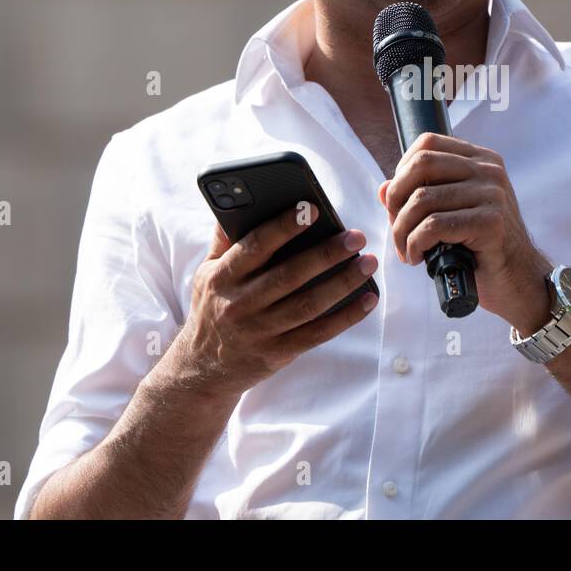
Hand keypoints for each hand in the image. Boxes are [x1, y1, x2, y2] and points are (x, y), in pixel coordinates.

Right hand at [173, 206, 378, 401]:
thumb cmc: (212, 308)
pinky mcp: (277, 354)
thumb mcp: (207, 273)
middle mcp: (239, 304)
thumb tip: (240, 200)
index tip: (313, 209)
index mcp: (222, 277)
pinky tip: (368, 299)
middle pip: (289, 275)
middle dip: (326, 254)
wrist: (202, 369)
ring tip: (367, 263)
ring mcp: (260, 331)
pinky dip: (346, 316)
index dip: (284, 227)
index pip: (256, 246)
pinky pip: (317, 333)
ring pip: (308, 305)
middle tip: (356, 237)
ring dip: (343, 283)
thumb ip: (225, 240)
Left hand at [378, 132, 553, 334]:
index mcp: (480, 159)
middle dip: (397, 199)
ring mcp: (493, 195)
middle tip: (397, 227)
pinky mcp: (491, 223)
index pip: (427, 143)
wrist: (517, 279)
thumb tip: (384, 188)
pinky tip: (418, 257)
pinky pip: (434, 226)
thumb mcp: (448, 214)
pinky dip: (415, 244)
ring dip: (402, 230)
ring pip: (423, 199)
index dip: (402, 169)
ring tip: (406, 250)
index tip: (399, 201)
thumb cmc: (479, 247)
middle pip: (422, 164)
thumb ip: (417, 197)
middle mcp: (489, 170)